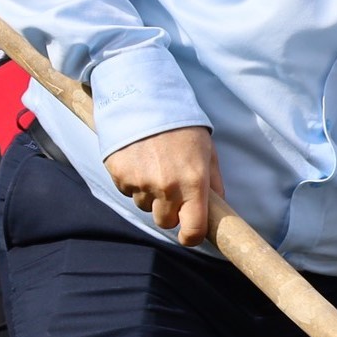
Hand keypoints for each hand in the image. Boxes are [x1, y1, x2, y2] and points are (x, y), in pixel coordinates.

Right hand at [104, 126, 222, 246]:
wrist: (145, 99)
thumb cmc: (182, 126)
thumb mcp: (207, 152)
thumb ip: (214, 183)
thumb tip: (217, 210)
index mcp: (194, 183)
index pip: (193, 229)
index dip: (191, 236)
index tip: (189, 234)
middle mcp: (167, 187)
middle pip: (164, 222)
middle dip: (169, 211)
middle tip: (170, 188)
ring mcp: (141, 182)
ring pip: (144, 206)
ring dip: (149, 195)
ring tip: (154, 168)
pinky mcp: (119, 175)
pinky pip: (127, 191)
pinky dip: (132, 182)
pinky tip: (139, 161)